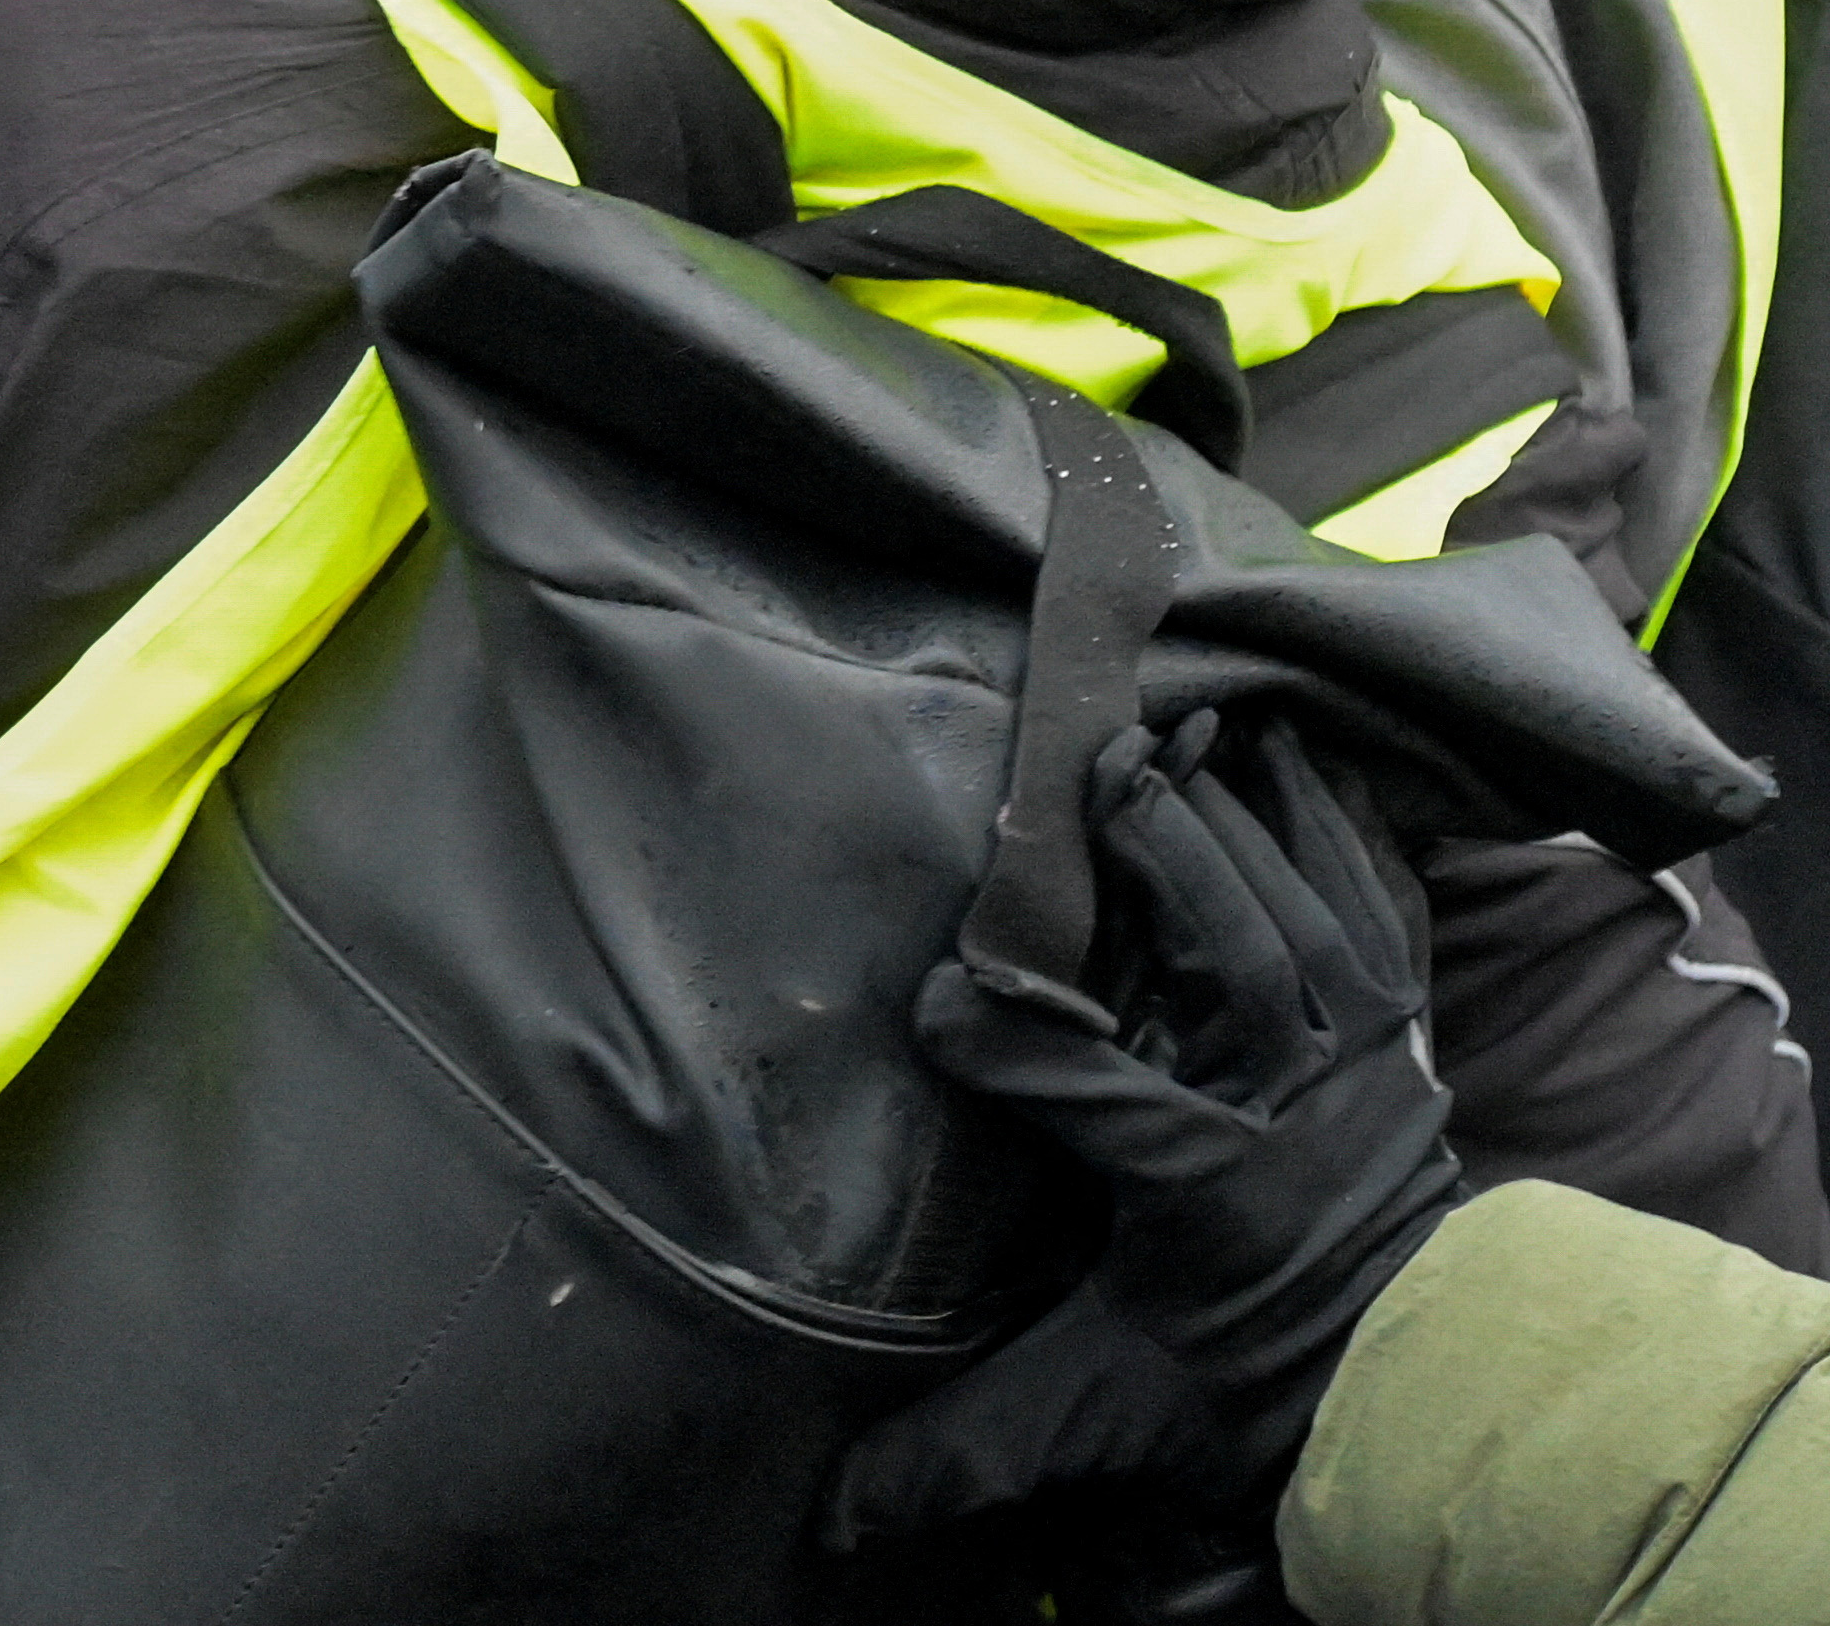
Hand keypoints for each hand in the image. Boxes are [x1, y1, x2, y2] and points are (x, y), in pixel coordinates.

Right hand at [831, 713, 1460, 1562]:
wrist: (1413, 1385)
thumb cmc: (1232, 1380)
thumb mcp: (1098, 1415)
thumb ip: (969, 1445)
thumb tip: (832, 1514)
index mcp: (1215, 1202)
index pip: (1110, 1110)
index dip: (1020, 1051)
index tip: (938, 1005)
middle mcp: (1303, 1119)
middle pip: (1244, 966)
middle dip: (1173, 861)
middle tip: (1099, 767)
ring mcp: (1368, 1069)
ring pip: (1316, 923)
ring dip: (1253, 824)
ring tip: (1194, 731)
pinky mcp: (1402, 1037)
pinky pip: (1382, 918)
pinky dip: (1345, 838)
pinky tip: (1302, 765)